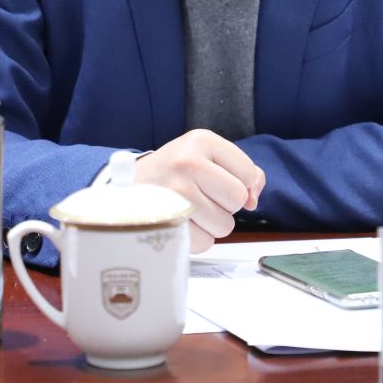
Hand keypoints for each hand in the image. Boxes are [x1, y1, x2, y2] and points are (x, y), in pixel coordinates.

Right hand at [134, 129, 266, 252]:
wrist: (128, 186)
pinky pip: (205, 243)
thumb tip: (253, 199)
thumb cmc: (174, 171)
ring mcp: (176, 193)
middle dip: (225, 204)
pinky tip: (182, 222)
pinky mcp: (167, 221)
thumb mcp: (206, 155)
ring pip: (225, 225)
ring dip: (212, 223)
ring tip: (190, 209)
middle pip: (237, 200)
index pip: (248, 173)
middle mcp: (187, 162)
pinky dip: (197, 238)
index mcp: (201, 140)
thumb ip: (242, 171)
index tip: (219, 182)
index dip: (241, 184)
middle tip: (202, 195)